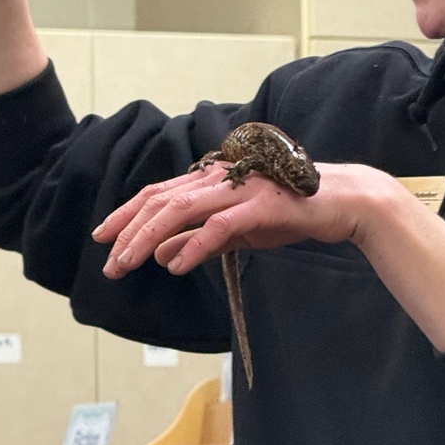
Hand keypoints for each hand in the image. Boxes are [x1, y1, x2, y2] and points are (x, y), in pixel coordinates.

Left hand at [93, 162, 391, 277]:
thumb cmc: (290, 212)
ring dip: (149, 238)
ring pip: (181, 209)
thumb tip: (162, 256)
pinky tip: (177, 266)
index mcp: (212, 180)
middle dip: (128, 232)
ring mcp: (240, 188)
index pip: (158, 194)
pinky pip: (219, 225)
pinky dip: (194, 245)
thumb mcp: (237, 232)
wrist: (342, 203)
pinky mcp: (262, 204)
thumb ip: (199, 242)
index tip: (102, 238)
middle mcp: (220, 178)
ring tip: (129, 264)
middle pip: (160, 201)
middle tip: (110, 264)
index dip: (126, 214)